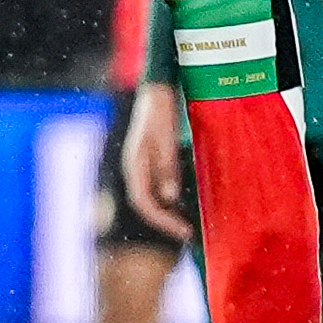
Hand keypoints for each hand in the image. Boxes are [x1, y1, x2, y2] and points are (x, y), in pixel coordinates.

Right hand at [122, 81, 192, 239]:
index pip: (143, 203)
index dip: (162, 220)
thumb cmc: (161, 113)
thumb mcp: (166, 140)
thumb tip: (170, 198)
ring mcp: (141, 166)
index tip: (182, 230)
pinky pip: (158, 186)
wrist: (156, 91)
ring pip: (152, 197)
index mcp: (134, 165)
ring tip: (187, 222)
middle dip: (166, 220)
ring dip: (168, 211)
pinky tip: (184, 202)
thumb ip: (167, 168)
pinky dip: (169, 198)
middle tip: (187, 231)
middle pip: (146, 203)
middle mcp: (135, 169)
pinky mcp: (150, 162)